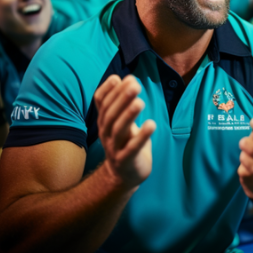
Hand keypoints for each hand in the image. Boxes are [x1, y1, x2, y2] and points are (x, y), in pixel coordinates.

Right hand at [94, 74, 155, 190]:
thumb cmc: (126, 141)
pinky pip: (132, 149)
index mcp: (104, 121)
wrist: (125, 174)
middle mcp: (105, 133)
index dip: (108, 90)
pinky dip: (141, 136)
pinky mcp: (126, 161)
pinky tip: (151, 124)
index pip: (101, 103)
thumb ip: (123, 102)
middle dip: (122, 98)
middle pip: (110, 114)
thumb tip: (128, 78)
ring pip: (118, 130)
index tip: (118, 78)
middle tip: (135, 85)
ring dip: (129, 115)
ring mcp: (114, 148)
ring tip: (141, 102)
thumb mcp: (123, 120)